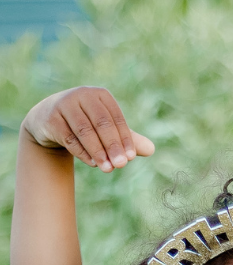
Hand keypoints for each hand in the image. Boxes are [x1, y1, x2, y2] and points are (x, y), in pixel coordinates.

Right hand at [22, 87, 154, 172]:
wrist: (49, 121)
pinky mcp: (51, 118)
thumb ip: (129, 139)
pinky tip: (93, 163)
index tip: (131, 157)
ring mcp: (64, 105)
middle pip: (102, 123)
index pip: (116, 119)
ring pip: (85, 131)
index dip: (125, 139)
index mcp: (101, 96)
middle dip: (113, 146)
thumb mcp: (108, 130)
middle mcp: (82, 95)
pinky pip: (69, 138)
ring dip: (98, 152)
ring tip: (108, 169)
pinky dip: (82, 152)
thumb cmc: (87, 124)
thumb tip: (152, 150)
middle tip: (121, 165)